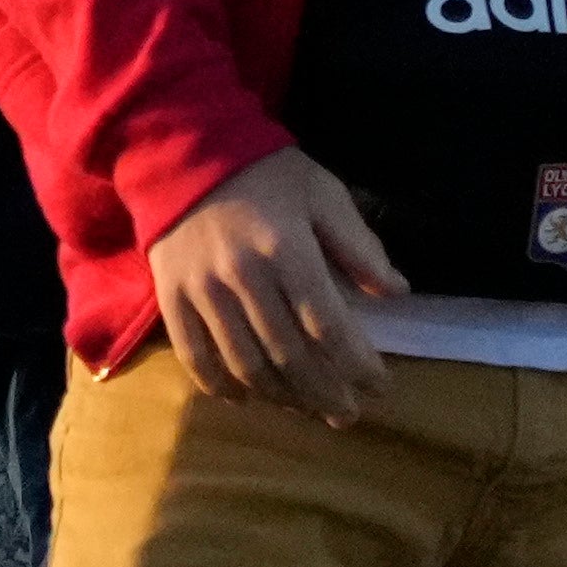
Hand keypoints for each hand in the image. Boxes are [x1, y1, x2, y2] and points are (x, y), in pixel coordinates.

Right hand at [138, 149, 403, 428]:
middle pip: (289, 354)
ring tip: (305, 409)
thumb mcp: (324, 193)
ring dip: (280, 396)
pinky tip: (246, 399)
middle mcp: (243, 277)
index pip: (328, 325)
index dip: (357, 365)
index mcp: (286, 250)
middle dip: (324, 392)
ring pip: (244, 363)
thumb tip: (396, 292)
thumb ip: (359, 244)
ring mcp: (202, 292)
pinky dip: (220, 386)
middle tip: (346, 414)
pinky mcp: (170, 298)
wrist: (181, 152)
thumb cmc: (265, 174)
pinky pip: (195, 356)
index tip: (379, 387)